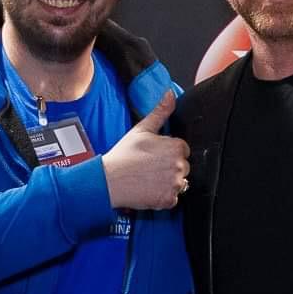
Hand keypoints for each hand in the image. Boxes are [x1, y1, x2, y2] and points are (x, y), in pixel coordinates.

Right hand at [102, 90, 189, 209]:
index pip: (182, 149)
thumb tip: (170, 93)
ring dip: (167, 182)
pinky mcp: (169, 200)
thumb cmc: (124, 155)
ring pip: (178, 182)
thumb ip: (160, 112)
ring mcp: (175, 184)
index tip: (153, 155)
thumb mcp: (142, 129)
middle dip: (169, 167)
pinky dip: (163, 196)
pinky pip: (172, 198)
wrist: (110, 180)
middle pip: (182, 166)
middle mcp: (180, 166)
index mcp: (176, 147)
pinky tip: (149, 189)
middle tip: (149, 167)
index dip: (167, 152)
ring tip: (148, 178)